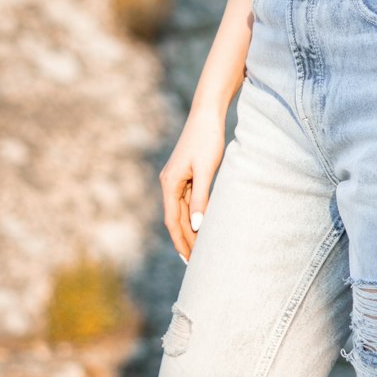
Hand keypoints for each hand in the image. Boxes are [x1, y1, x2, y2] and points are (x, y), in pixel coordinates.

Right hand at [159, 108, 225, 260]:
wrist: (207, 113)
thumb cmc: (207, 139)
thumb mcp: (206, 170)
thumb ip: (200, 198)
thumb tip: (196, 226)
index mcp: (170, 183)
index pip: (173, 221)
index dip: (181, 241)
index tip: (190, 260)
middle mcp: (169, 182)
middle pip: (175, 218)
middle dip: (184, 239)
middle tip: (196, 262)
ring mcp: (176, 177)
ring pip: (180, 210)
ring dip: (188, 229)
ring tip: (198, 248)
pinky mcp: (185, 173)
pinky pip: (186, 200)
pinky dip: (192, 215)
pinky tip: (200, 224)